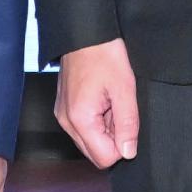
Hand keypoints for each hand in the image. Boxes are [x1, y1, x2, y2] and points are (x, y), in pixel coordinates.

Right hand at [55, 38, 141, 168]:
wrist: (84, 33)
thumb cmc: (104, 55)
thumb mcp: (125, 90)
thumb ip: (127, 125)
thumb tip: (128, 152)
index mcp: (80, 119)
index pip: (104, 158)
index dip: (122, 146)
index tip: (126, 122)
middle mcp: (66, 122)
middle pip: (94, 153)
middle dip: (112, 138)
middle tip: (118, 110)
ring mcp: (63, 115)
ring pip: (89, 141)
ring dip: (105, 128)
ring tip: (110, 101)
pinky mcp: (64, 109)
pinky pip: (83, 128)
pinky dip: (96, 120)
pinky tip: (102, 99)